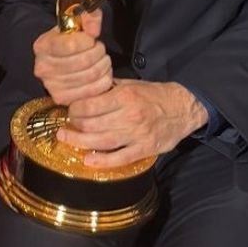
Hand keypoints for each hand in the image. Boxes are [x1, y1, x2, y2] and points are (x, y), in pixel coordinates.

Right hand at [33, 10, 112, 105]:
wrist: (64, 58)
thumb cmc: (72, 38)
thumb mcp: (79, 19)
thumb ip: (89, 16)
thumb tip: (93, 30)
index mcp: (42, 46)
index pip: (70, 45)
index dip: (88, 40)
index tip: (90, 38)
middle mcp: (42, 68)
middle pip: (84, 62)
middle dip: (99, 52)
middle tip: (99, 48)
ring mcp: (51, 86)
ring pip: (91, 75)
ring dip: (104, 65)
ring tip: (101, 59)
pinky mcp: (63, 99)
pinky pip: (94, 91)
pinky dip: (104, 80)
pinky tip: (101, 73)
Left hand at [56, 80, 206, 167]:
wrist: (183, 108)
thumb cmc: (153, 95)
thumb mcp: (131, 85)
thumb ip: (108, 89)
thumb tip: (83, 91)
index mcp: (125, 96)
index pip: (90, 105)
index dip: (75, 109)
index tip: (70, 111)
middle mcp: (130, 115)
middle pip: (92, 124)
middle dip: (74, 127)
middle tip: (64, 128)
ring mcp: (138, 134)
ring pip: (102, 142)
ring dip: (80, 143)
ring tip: (66, 141)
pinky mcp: (145, 149)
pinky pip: (120, 158)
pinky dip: (103, 161)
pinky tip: (88, 160)